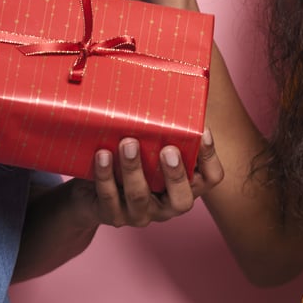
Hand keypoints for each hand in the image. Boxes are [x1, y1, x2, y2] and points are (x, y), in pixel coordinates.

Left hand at [80, 130, 224, 228]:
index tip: (203, 131)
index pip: (210, 178)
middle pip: (182, 201)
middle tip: (167, 149)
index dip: (210, 157)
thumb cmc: (129, 159)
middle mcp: (166, 206)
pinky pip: (109, 199)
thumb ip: (164, 128)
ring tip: (128, 142)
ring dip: (133, 169)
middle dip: (175, 175)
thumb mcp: (149, 145)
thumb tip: (172, 87)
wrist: (92, 191)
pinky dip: (106, 176)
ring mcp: (139, 214)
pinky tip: (103, 155)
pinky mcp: (112, 215)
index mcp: (184, 186)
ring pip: (139, 197)